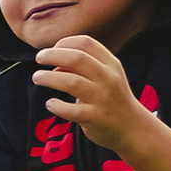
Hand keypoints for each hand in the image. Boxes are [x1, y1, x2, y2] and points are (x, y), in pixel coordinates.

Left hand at [35, 34, 151, 150]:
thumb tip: (54, 64)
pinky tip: (50, 104)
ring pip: (71, 82)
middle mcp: (108, 78)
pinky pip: (71, 110)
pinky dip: (56, 106)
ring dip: (49, 78)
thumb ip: (82, 68)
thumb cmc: (112, 98)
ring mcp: (102, 98)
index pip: (86, 43)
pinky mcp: (95, 117)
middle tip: (39, 58)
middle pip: (77, 58)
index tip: (52, 49)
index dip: (64, 43)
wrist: (133, 127)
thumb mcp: (105, 77)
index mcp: (111, 64)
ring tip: (37, 78)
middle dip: (53, 55)